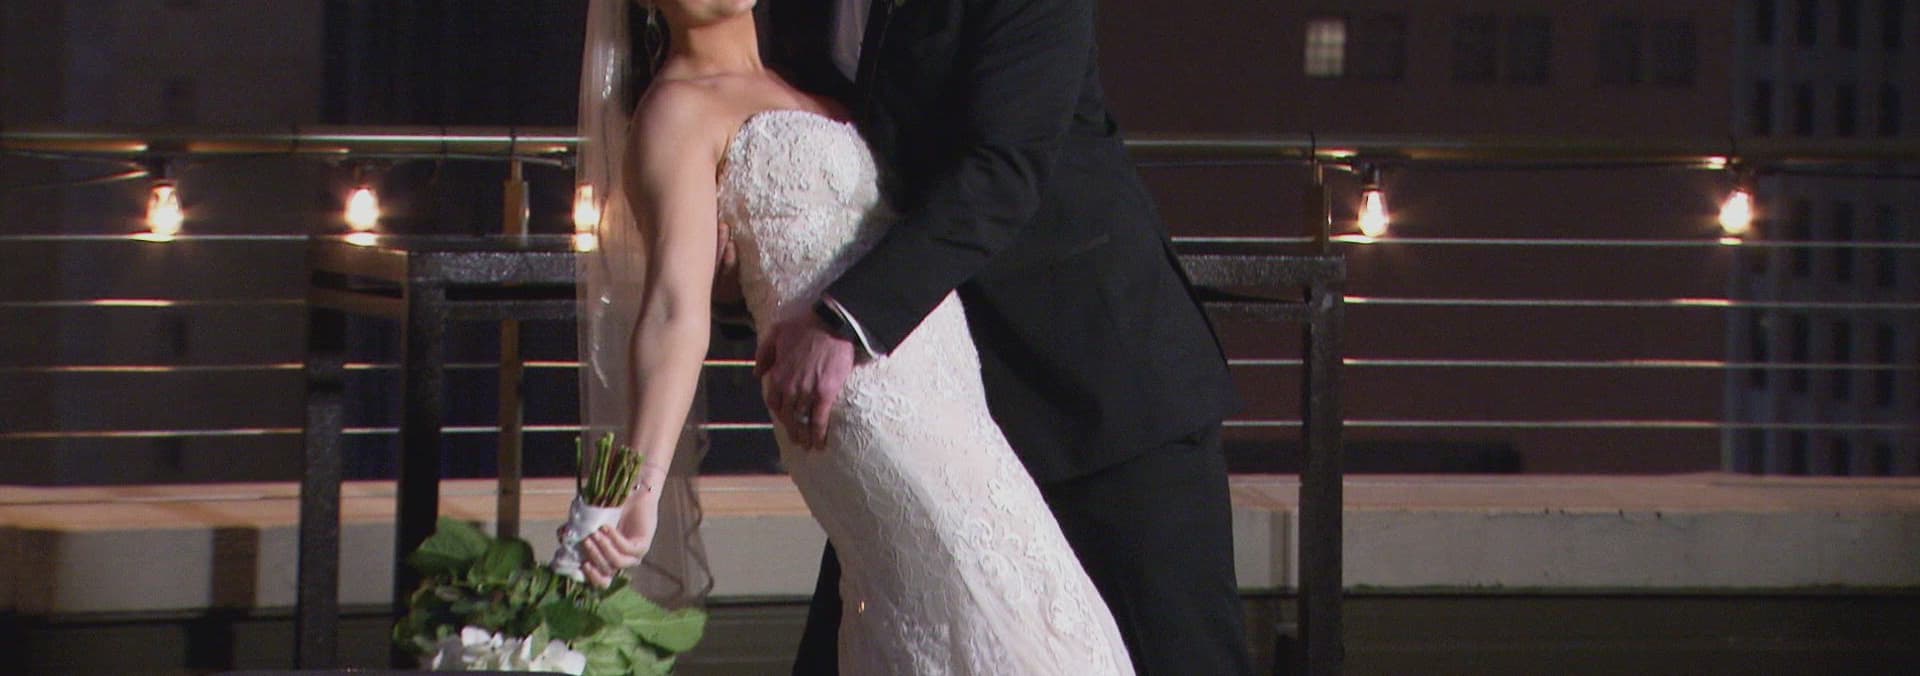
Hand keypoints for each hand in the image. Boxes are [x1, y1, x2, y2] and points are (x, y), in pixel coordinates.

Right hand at [578, 494, 660, 587]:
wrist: (633, 492)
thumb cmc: (610, 507)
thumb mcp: (589, 520)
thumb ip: (576, 531)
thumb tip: (562, 536)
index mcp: (609, 560)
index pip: (601, 580)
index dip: (591, 577)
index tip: (581, 564)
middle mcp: (622, 561)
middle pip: (606, 571)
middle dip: (593, 556)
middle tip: (585, 540)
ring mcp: (634, 555)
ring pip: (616, 562)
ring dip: (602, 549)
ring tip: (595, 533)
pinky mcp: (643, 545)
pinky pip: (626, 549)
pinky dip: (613, 538)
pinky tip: (606, 527)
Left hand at [755, 311, 854, 449]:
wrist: (831, 324)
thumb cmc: (804, 325)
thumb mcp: (775, 334)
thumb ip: (763, 355)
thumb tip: (757, 374)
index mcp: (777, 375)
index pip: (773, 402)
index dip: (779, 413)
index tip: (785, 418)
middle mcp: (789, 387)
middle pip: (787, 416)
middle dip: (792, 430)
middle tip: (797, 440)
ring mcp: (807, 392)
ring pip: (802, 420)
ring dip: (805, 436)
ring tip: (808, 445)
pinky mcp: (825, 394)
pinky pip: (819, 419)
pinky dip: (819, 433)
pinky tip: (820, 443)